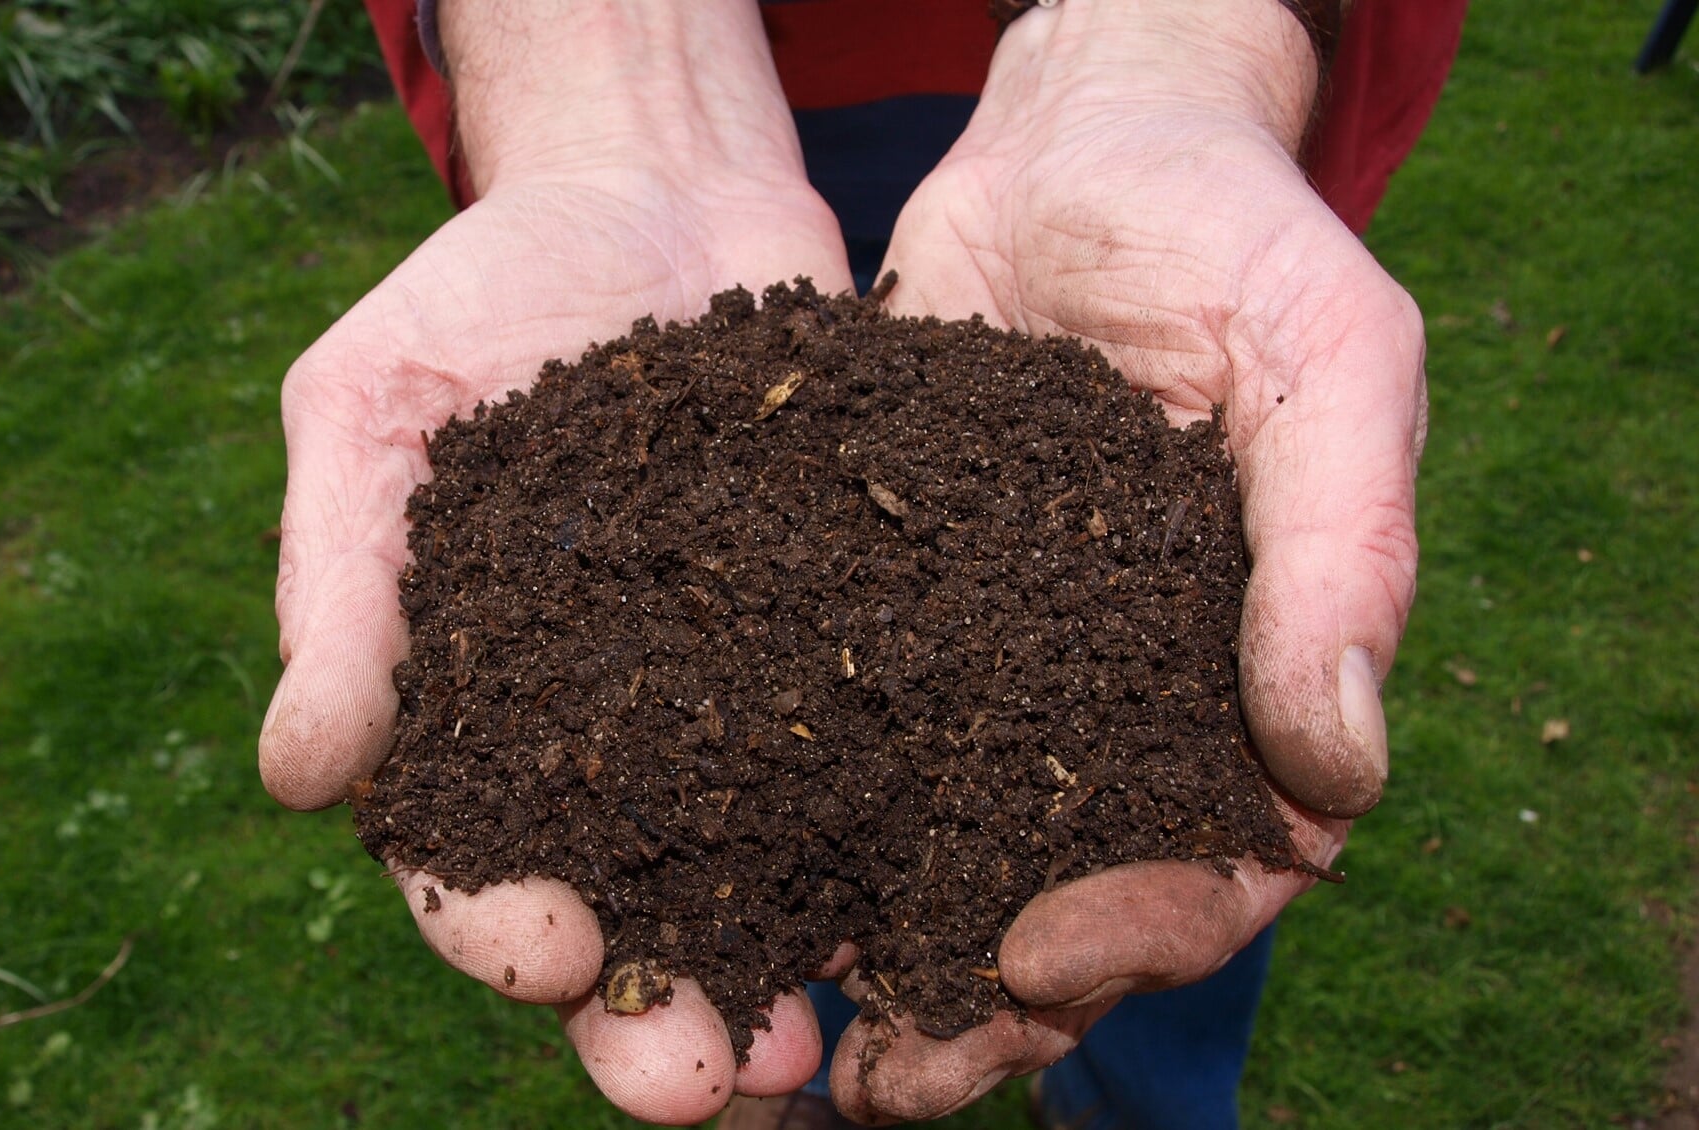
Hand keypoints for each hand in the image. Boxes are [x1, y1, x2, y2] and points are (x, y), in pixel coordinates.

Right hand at [258, 2, 851, 1122]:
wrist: (653, 188)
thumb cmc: (481, 293)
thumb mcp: (373, 410)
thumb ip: (340, 587)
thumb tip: (297, 777)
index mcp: (472, 713)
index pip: (467, 858)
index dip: (499, 926)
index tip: (553, 956)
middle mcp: (607, 741)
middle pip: (624, 915)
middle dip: (655, 1017)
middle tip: (708, 1085)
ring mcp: (736, 704)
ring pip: (758, 880)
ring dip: (785, 978)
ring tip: (825, 1054)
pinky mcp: (847, 651)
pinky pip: (876, 767)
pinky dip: (901, 849)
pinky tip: (942, 910)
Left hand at [831, 0, 1424, 1119]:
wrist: (1073, 142)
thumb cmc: (1230, 233)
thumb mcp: (1326, 361)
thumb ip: (1342, 552)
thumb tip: (1338, 770)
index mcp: (1241, 681)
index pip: (1218, 863)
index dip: (1141, 933)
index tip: (1035, 959)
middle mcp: (1111, 703)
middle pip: (1060, 901)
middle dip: (982, 1005)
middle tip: (884, 1079)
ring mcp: (991, 670)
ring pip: (936, 854)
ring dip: (868, 956)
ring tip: (783, 1038)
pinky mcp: (877, 617)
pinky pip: (830, 744)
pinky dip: (779, 824)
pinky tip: (707, 883)